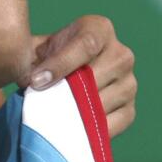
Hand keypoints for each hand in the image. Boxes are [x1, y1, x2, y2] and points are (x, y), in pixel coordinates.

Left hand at [17, 15, 136, 137]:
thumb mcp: (38, 50)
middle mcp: (121, 53)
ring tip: (52, 118)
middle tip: (41, 105)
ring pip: (102, 103)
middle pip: (95, 77)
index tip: (37, 81)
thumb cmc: (48, 60)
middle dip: (65, 93)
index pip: (87, 45)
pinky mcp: (129, 110)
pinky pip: (111, 125)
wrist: (63, 78)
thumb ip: (32, 57)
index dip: (61, 64)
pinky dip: (88, 131)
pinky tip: (69, 129)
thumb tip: (32, 80)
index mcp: (100, 29)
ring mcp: (129, 83)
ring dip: (74, 114)